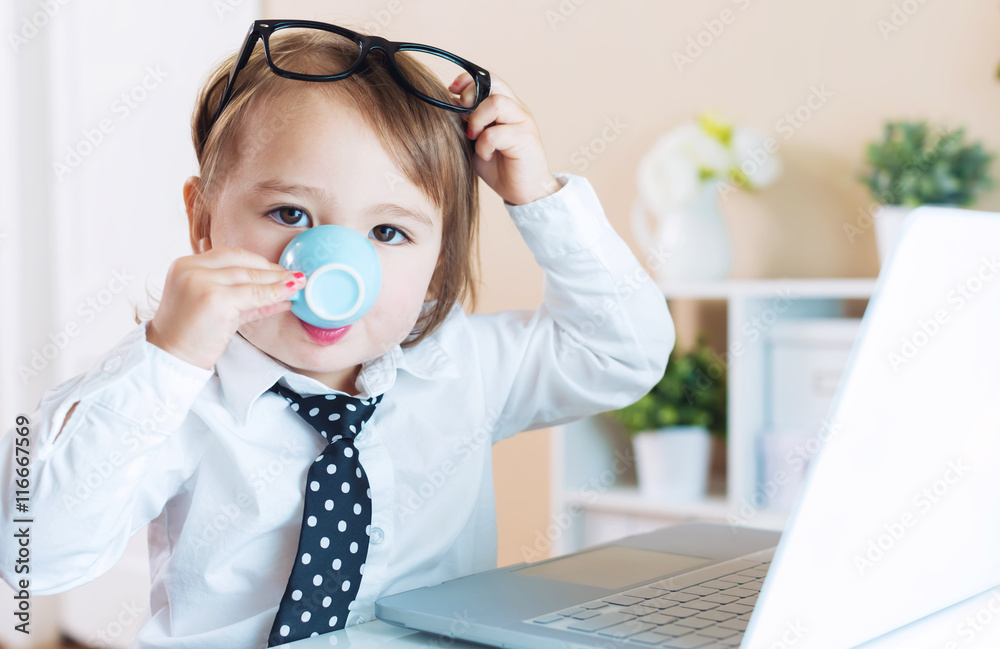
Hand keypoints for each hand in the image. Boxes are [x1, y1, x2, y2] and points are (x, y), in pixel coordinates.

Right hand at [146, 244, 304, 369]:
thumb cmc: (190, 335)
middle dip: (272, 271)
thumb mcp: (214, 306)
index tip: (278, 270)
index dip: (258, 262)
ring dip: (278, 282)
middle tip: (294, 277)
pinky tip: (288, 298)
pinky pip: (254, 295)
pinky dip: (274, 296)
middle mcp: (191, 268)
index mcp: (186, 265)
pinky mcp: (214, 299)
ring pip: (250, 278)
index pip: (230, 255)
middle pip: (242, 264)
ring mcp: (202, 282)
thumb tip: (279, 289)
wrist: (169, 358)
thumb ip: (242, 295)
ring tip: (297, 285)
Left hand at [449, 73, 560, 205]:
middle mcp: (517, 109)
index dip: (468, 80)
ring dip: (477, 119)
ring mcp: (523, 122)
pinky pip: (497, 133)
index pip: (488, 79)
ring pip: (496, 103)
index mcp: (506, 106)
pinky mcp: (526, 139)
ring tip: (473, 137)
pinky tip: (485, 155)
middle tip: (462, 115)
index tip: (452, 91)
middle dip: (470, 95)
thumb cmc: (500, 167)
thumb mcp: (476, 142)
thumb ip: (466, 123)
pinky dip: (484, 144)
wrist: (525, 193)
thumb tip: (449, 104)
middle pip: (493, 83)